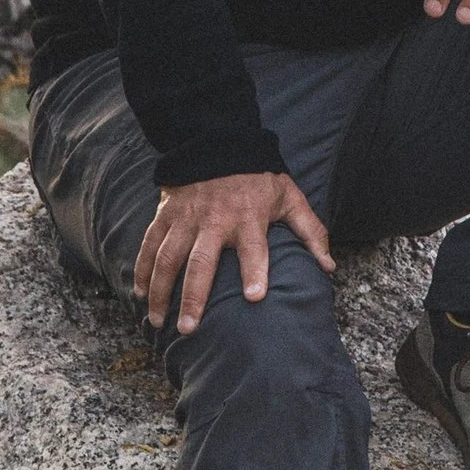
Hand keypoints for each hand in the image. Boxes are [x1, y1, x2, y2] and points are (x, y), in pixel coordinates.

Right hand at [135, 171, 332, 330]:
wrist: (218, 141)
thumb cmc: (259, 177)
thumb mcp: (290, 197)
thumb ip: (311, 231)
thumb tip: (329, 266)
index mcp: (248, 217)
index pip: (254, 248)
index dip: (255, 270)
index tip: (254, 297)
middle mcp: (215, 220)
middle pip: (201, 262)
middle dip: (194, 296)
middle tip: (190, 328)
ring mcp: (186, 218)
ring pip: (169, 258)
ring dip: (161, 291)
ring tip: (159, 322)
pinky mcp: (166, 214)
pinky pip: (150, 244)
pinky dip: (142, 268)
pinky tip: (140, 293)